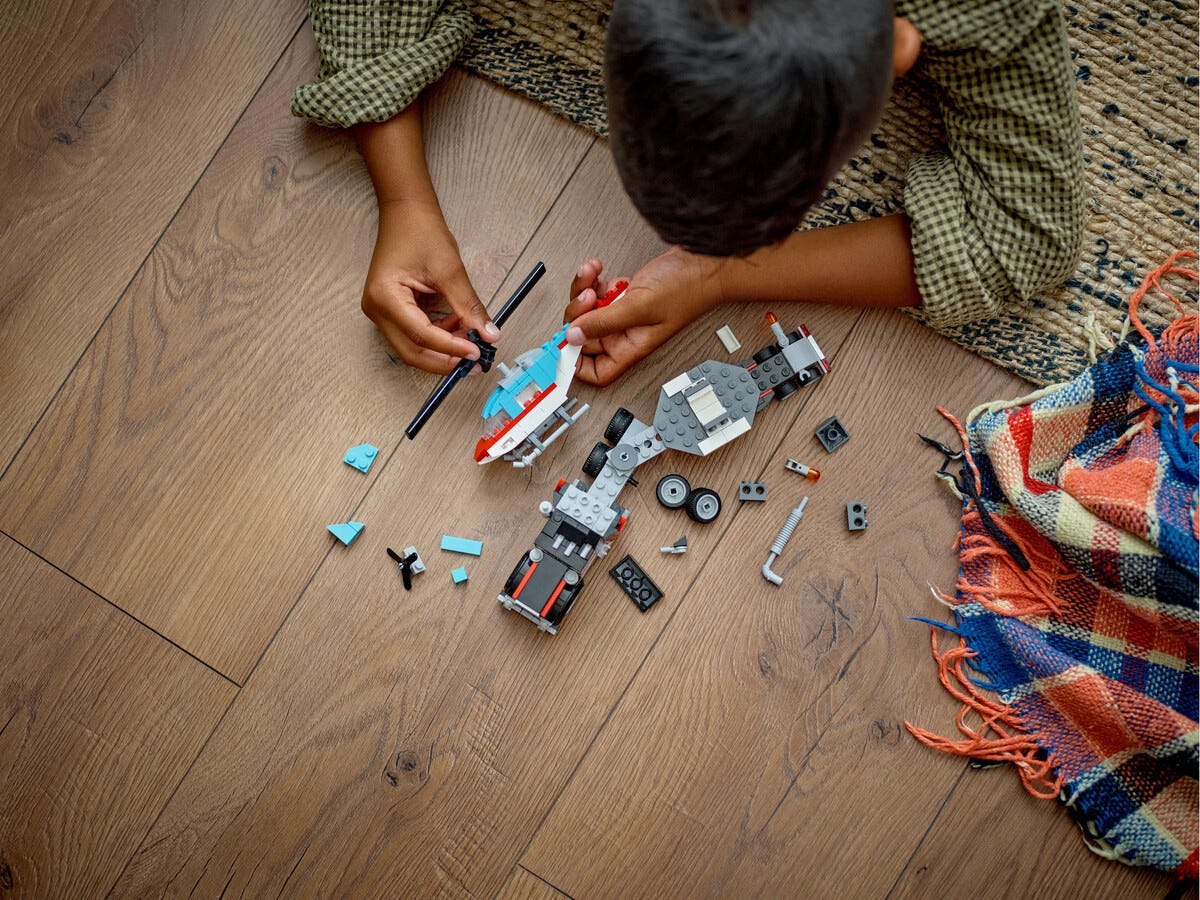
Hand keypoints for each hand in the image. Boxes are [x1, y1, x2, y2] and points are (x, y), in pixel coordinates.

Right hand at [361, 197, 498, 374]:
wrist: (406, 212)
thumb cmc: (421, 231)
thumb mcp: (450, 269)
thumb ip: (469, 306)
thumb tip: (489, 334)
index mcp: (385, 297)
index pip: (422, 336)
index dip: (452, 348)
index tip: (477, 351)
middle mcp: (377, 309)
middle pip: (412, 352)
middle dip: (445, 360)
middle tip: (474, 362)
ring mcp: (380, 311)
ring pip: (412, 347)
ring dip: (442, 348)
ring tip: (470, 338)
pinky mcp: (390, 310)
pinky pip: (413, 334)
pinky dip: (437, 336)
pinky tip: (456, 326)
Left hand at [564, 248, 724, 385]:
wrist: (704, 262)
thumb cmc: (686, 288)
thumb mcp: (639, 306)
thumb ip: (604, 322)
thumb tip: (572, 335)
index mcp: (630, 348)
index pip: (597, 372)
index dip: (576, 363)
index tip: (563, 343)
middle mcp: (626, 334)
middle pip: (584, 336)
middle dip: (577, 315)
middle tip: (586, 298)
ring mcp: (624, 315)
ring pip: (587, 312)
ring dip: (582, 292)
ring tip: (592, 277)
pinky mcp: (625, 296)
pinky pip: (597, 294)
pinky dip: (592, 281)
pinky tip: (598, 270)